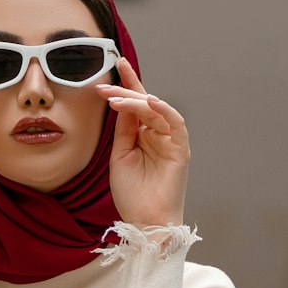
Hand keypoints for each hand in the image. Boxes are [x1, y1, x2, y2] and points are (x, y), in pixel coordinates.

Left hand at [97, 58, 189, 227]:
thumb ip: (123, 129)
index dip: (127, 84)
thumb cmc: (132, 195)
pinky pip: (175, 123)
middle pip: (145, 104)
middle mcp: (159, 135)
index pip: (136, 105)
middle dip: (126, 91)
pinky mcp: (181, 149)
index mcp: (143, 136)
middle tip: (106, 85)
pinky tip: (149, 102)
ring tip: (117, 98)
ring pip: (156, 111)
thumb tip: (121, 101)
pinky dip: (164, 110)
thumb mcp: (120, 156)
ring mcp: (170, 141)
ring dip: (137, 101)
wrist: (145, 222)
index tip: (115, 65)